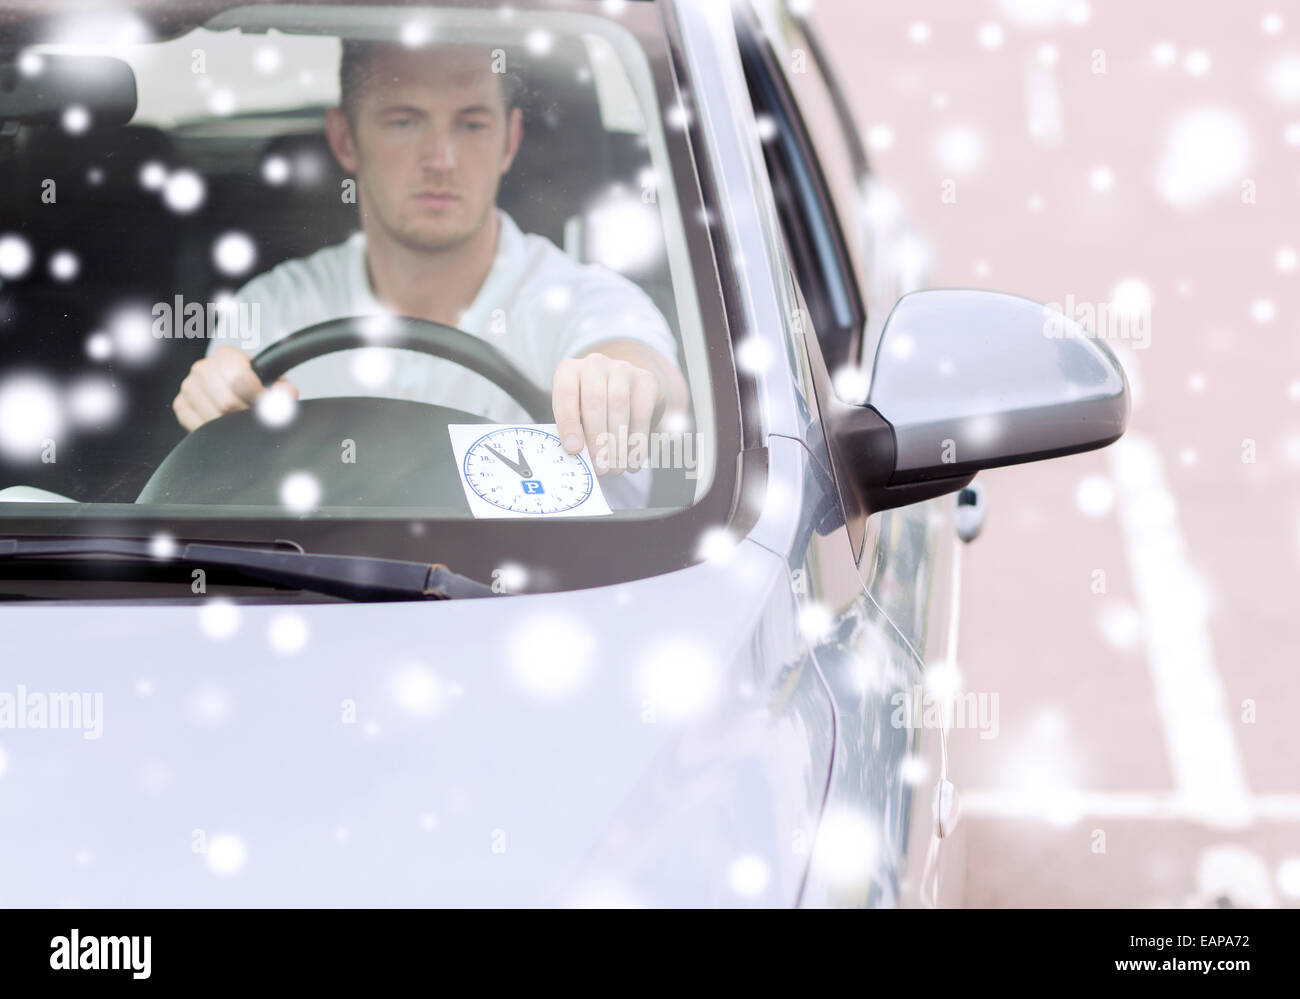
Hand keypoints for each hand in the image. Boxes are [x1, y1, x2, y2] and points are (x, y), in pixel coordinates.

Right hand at [172, 344, 297, 431]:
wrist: (239, 393)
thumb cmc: (258, 386)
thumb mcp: (275, 384)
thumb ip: (283, 389)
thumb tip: (287, 394)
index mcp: (225, 356)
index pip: (238, 378)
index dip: (256, 397)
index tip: (268, 407)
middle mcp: (202, 368)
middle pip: (226, 402)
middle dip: (246, 415)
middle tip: (257, 419)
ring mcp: (188, 387)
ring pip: (213, 417)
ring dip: (233, 427)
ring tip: (244, 423)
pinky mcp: (180, 406)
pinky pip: (198, 427)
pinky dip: (217, 432)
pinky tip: (227, 427)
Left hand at [552, 351, 661, 474]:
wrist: (626, 388)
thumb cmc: (591, 409)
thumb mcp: (576, 414)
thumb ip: (574, 430)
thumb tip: (577, 457)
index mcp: (569, 371)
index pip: (566, 394)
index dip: (568, 423)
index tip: (573, 450)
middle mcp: (594, 364)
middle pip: (595, 399)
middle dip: (597, 437)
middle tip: (600, 467)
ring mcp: (622, 368)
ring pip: (619, 404)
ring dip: (617, 441)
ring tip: (616, 468)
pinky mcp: (646, 379)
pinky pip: (642, 411)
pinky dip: (637, 440)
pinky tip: (633, 461)